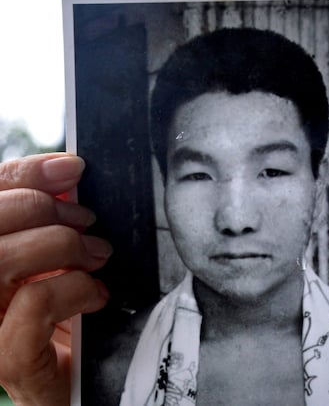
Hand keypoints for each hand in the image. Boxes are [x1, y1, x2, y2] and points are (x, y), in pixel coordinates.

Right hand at [0, 153, 110, 404]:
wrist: (77, 387)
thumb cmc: (66, 323)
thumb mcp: (55, 265)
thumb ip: (49, 224)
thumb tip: (67, 178)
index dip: (23, 175)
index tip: (71, 168)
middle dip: (44, 209)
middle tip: (87, 222)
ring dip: (59, 246)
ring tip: (96, 256)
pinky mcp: (7, 362)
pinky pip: (32, 306)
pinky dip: (72, 289)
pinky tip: (95, 295)